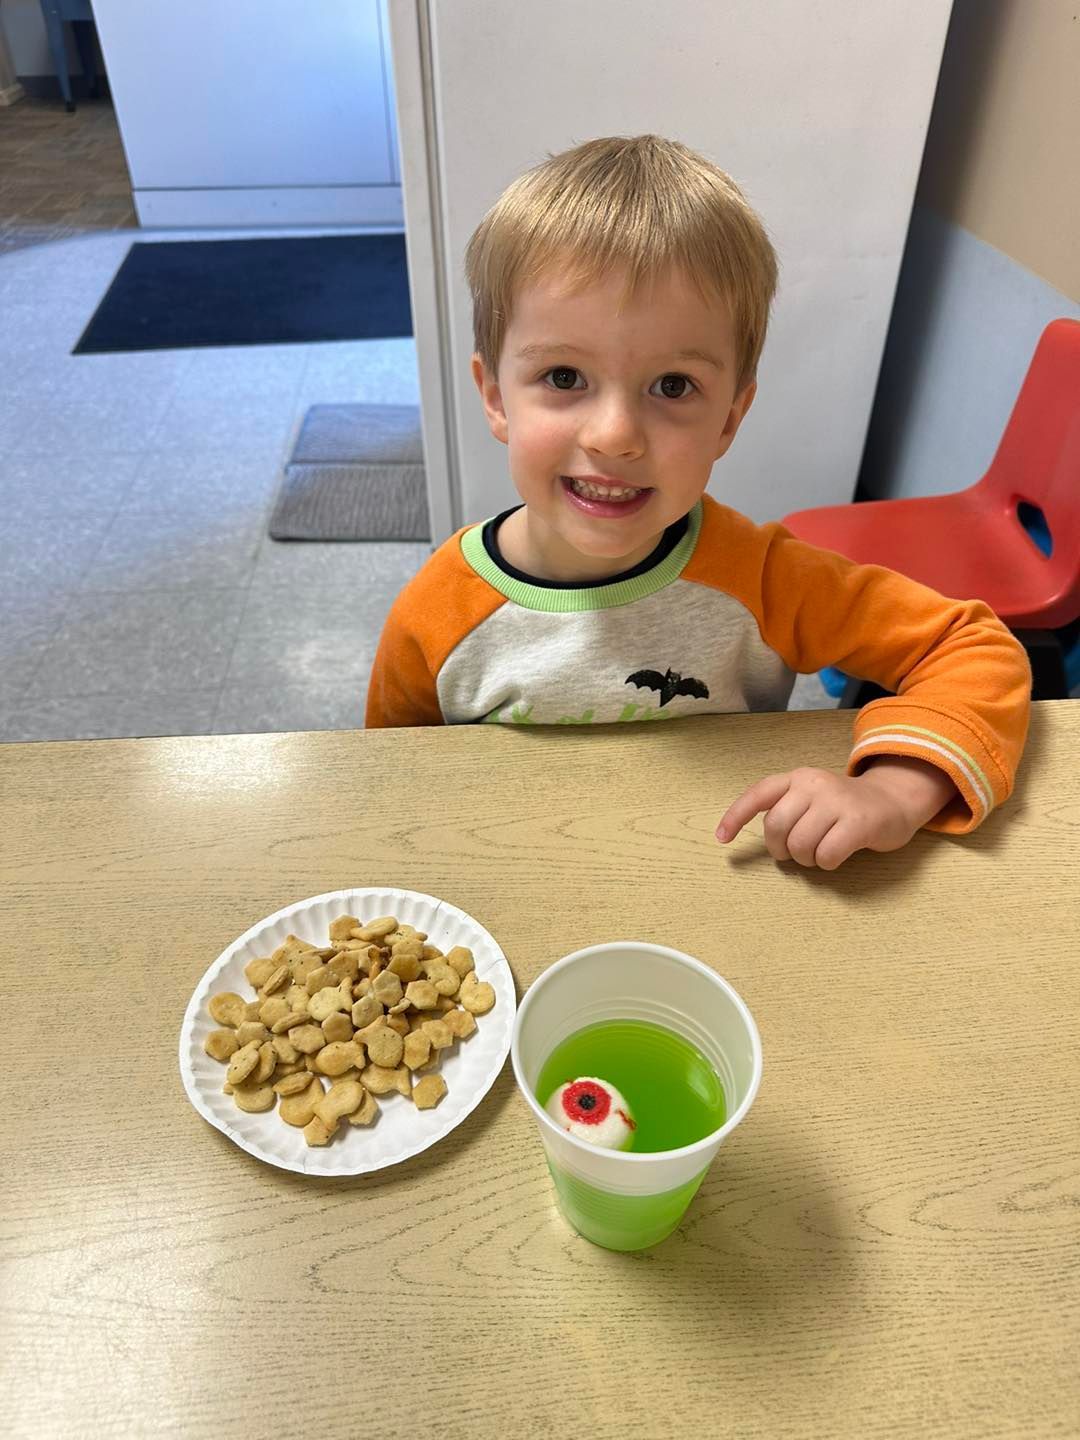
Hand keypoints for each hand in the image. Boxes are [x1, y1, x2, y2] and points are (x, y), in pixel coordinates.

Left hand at [715, 758, 956, 869]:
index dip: (735, 816)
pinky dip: (827, 863)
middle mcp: (814, 784)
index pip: (758, 794)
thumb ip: (787, 808)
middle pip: (776, 827)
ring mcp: (837, 801)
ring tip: (819, 853)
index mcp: (797, 777)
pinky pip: (827, 855)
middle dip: (780, 849)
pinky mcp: (859, 821)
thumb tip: (766, 841)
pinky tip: (837, 855)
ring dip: (806, 859)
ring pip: (800, 844)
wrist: (894, 800)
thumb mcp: (812, 797)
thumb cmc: (845, 807)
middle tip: (795, 853)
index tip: (722, 839)